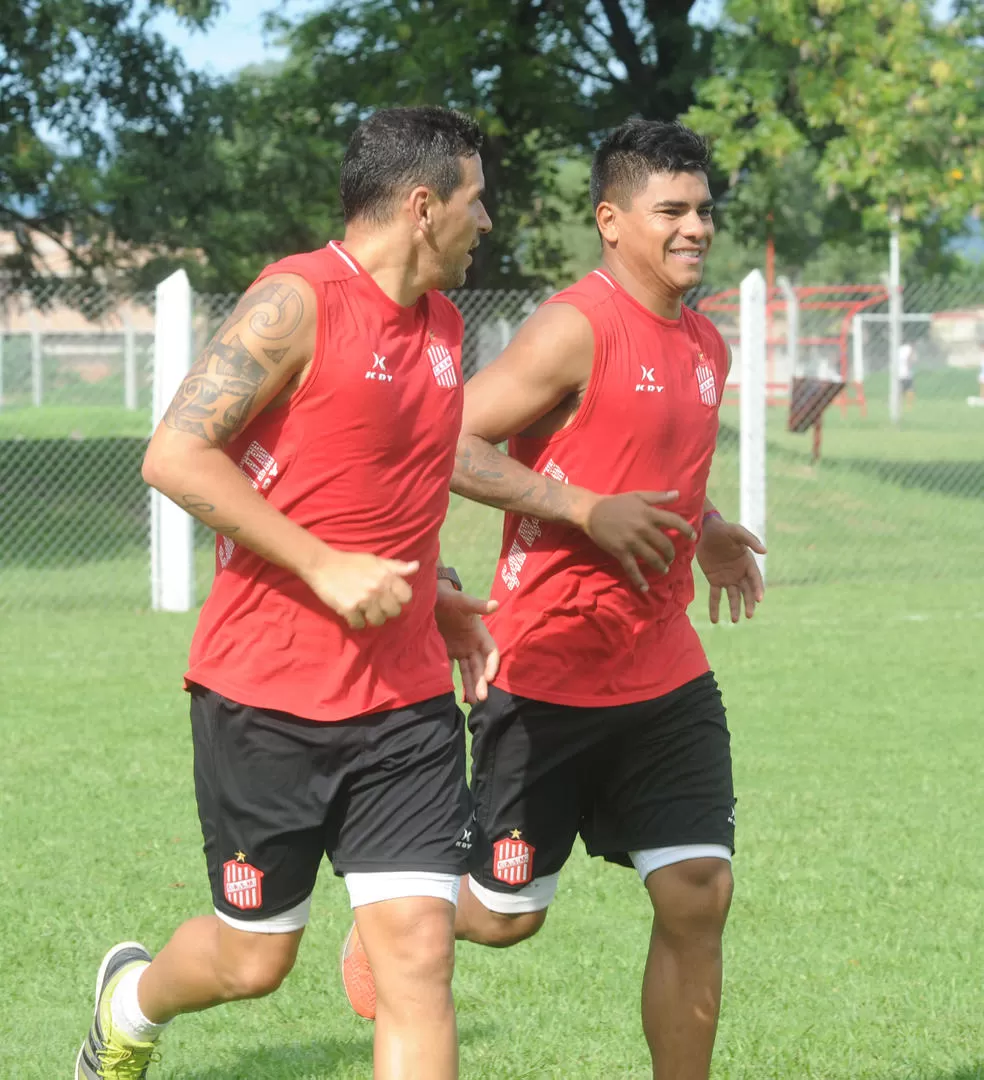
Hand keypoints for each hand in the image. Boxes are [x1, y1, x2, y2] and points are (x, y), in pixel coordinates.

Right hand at [305, 551, 417, 628]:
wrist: (322, 564)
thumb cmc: (350, 562)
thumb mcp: (375, 560)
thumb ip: (396, 567)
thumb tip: (416, 566)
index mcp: (386, 576)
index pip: (406, 596)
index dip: (399, 598)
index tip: (390, 597)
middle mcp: (377, 588)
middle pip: (394, 612)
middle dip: (386, 610)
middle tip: (376, 605)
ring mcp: (363, 600)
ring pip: (378, 621)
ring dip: (372, 618)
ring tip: (365, 610)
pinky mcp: (348, 608)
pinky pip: (359, 624)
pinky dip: (356, 621)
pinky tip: (352, 613)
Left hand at [435, 582, 500, 704]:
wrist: (430, 597)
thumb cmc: (448, 597)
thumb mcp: (461, 600)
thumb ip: (476, 605)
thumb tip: (495, 605)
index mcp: (480, 632)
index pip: (491, 652)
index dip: (492, 665)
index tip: (489, 677)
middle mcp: (473, 644)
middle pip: (480, 666)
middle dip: (482, 681)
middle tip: (481, 697)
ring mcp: (462, 650)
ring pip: (469, 671)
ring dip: (472, 685)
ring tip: (471, 701)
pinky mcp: (449, 653)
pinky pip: (454, 669)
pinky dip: (455, 680)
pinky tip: (455, 694)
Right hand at [582, 490, 696, 590]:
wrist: (591, 512)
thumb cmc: (616, 503)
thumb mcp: (638, 495)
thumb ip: (659, 497)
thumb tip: (678, 494)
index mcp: (649, 513)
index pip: (674, 521)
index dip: (686, 530)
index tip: (693, 537)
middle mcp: (643, 528)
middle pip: (664, 544)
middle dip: (671, 553)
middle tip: (671, 557)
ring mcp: (631, 541)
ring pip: (652, 558)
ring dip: (661, 566)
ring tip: (664, 569)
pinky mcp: (620, 551)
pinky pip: (632, 568)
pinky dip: (639, 579)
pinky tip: (645, 588)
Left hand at [696, 517, 766, 623]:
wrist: (705, 530)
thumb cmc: (724, 529)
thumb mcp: (737, 532)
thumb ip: (751, 540)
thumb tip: (765, 551)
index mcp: (748, 563)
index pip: (755, 579)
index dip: (758, 589)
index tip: (759, 600)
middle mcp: (740, 573)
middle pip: (746, 591)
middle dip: (748, 603)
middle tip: (748, 615)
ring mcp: (727, 578)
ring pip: (733, 596)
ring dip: (734, 608)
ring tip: (734, 620)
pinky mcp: (714, 580)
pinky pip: (715, 596)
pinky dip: (714, 607)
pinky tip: (715, 620)